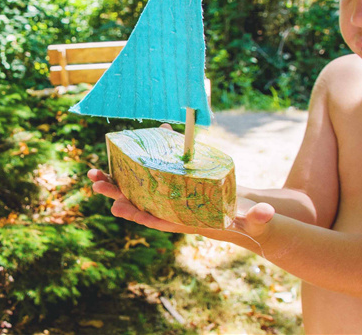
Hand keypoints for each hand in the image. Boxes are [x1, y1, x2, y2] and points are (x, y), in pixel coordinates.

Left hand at [87, 169, 274, 239]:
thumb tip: (266, 212)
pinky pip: (155, 172)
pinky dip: (148, 158)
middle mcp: (175, 208)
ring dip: (120, 177)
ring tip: (96, 170)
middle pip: (140, 201)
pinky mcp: (177, 183)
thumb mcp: (255, 219)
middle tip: (94, 180)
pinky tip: (142, 141)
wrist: (249, 212)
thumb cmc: (249, 219)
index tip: (118, 207)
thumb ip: (259, 216)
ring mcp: (173, 195)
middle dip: (117, 191)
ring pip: (141, 186)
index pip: (158, 218)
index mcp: (187, 220)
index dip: (138, 213)